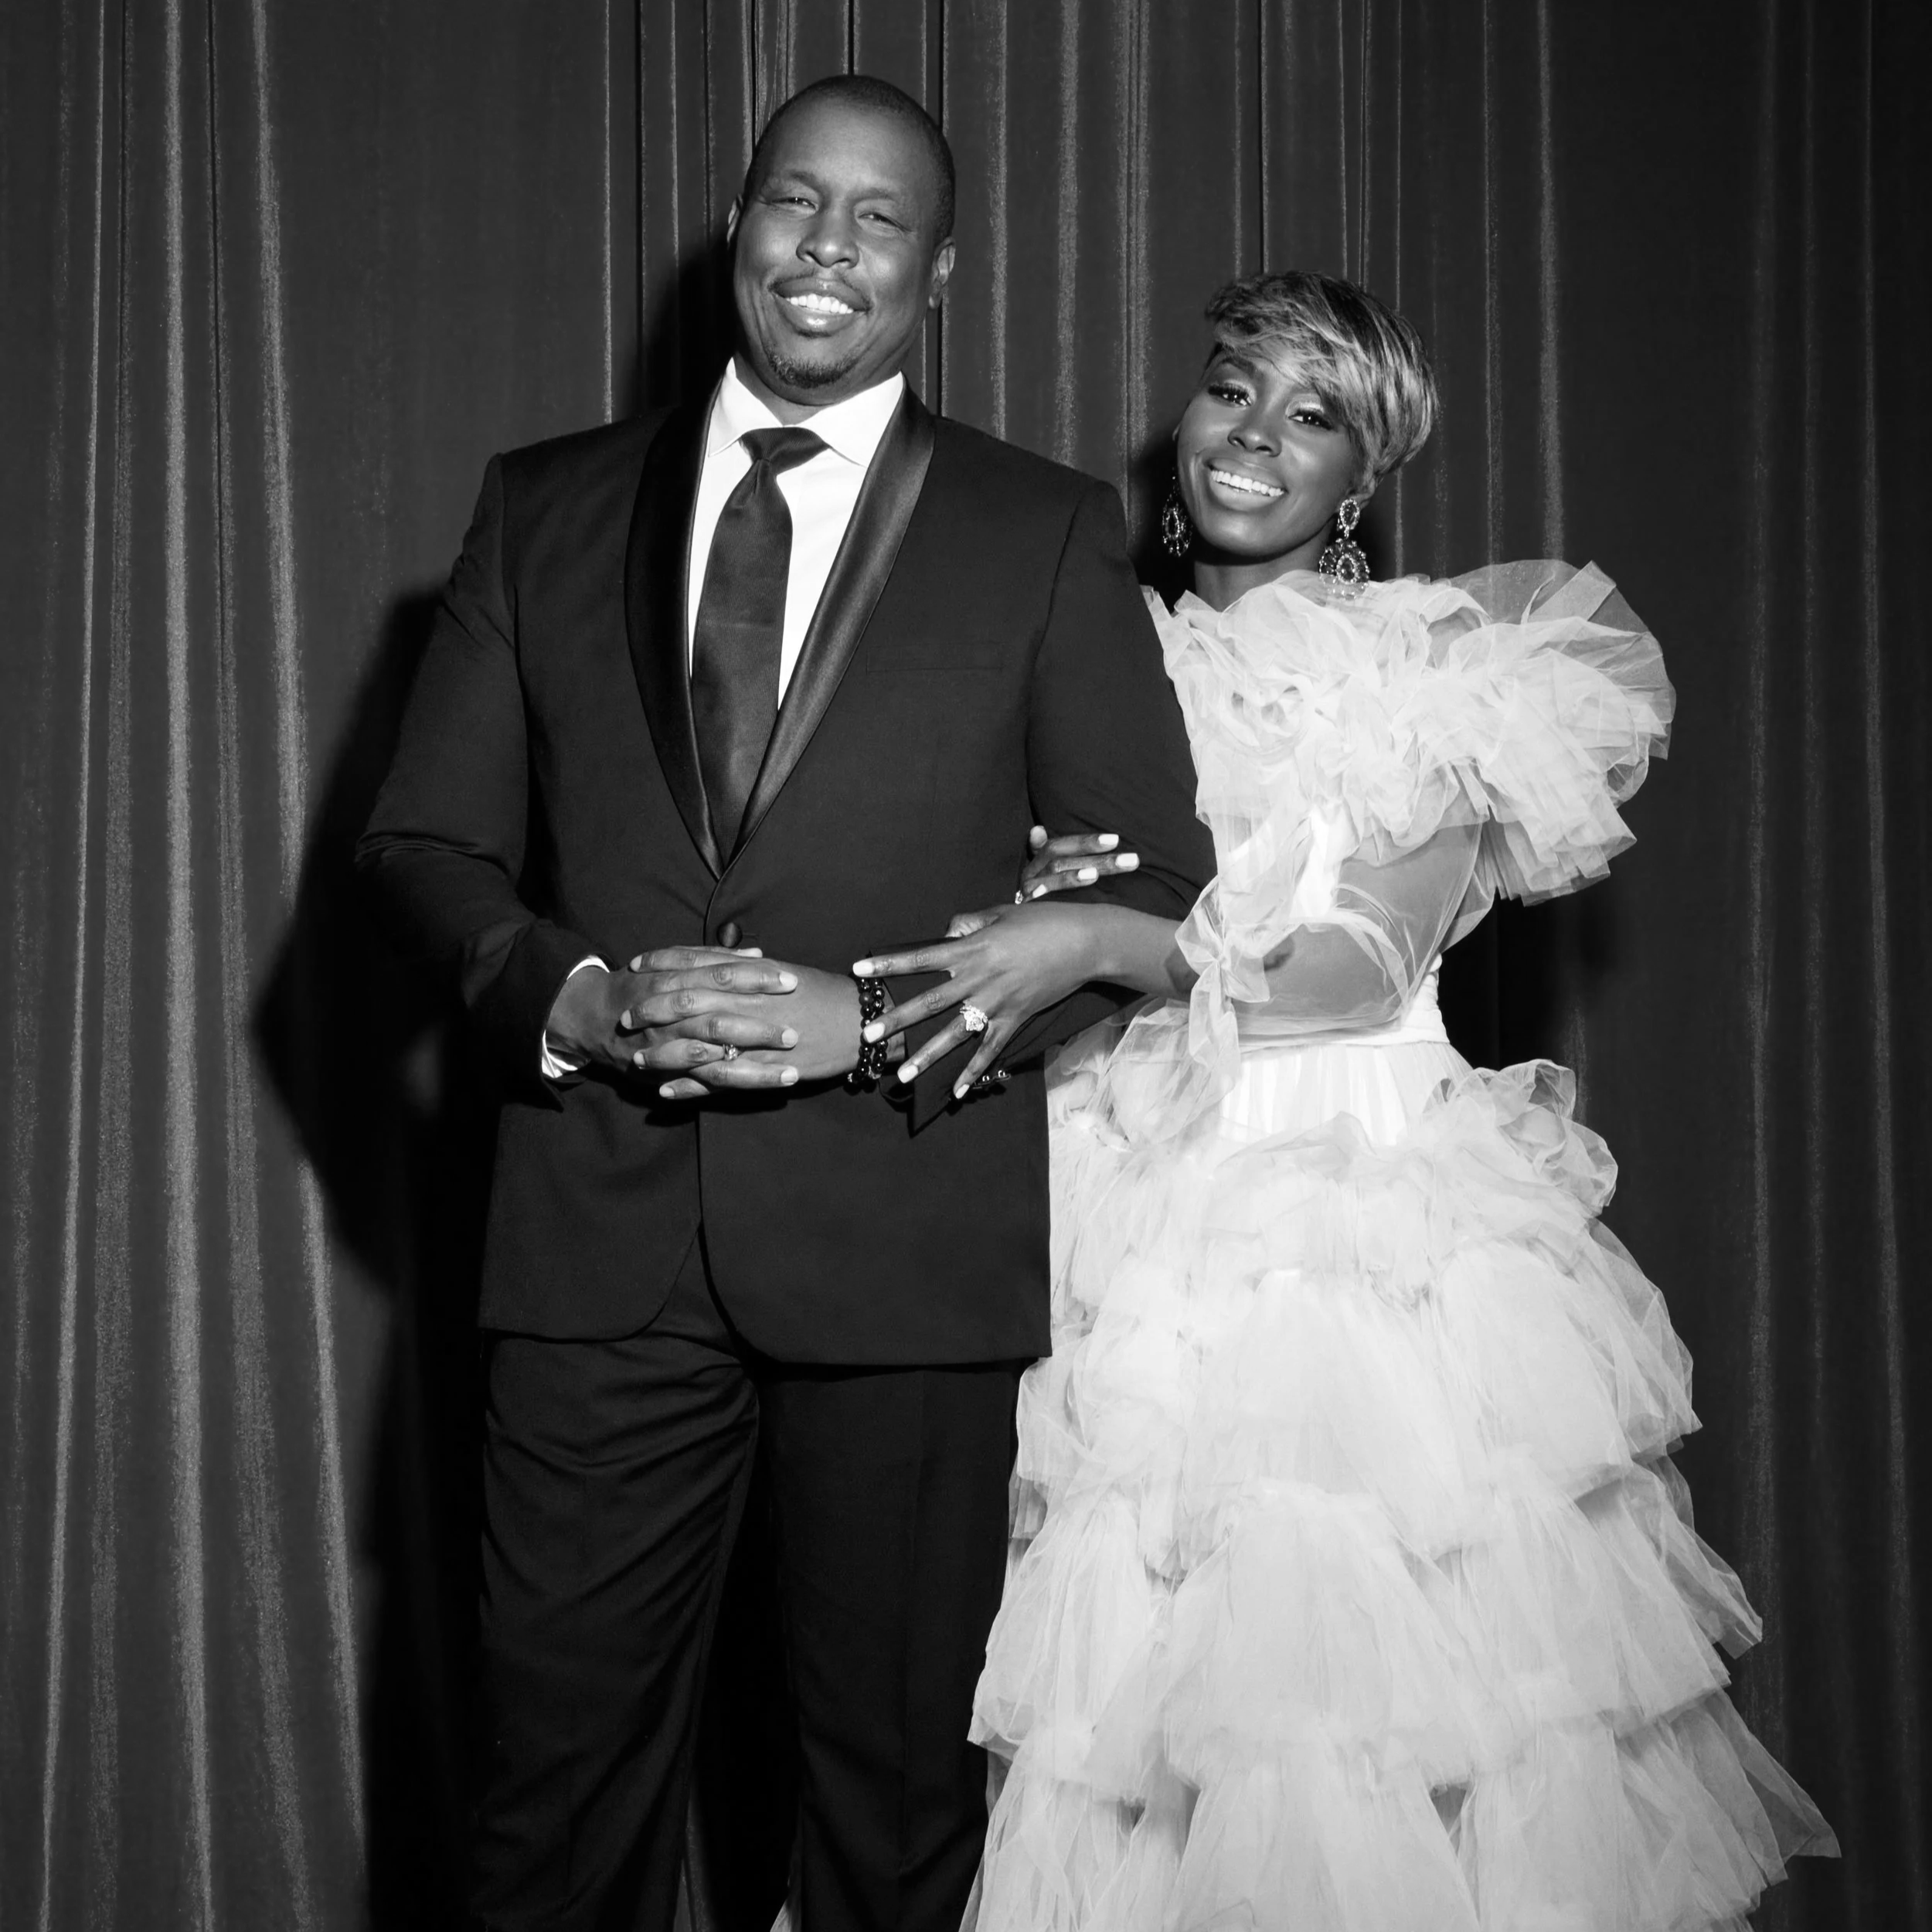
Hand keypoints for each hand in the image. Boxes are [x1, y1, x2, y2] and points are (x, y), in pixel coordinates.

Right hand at [544, 947, 806, 1096]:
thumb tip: (758, 952)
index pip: (722, 975)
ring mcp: (668, 1043)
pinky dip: (733, 1082)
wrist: (592, 1015)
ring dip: (754, 1062)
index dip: (756, 978)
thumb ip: (714, 958)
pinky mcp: (668, 1070)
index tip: (792, 979)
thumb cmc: (643, 985)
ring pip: (713, 1053)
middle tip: (796, 1030)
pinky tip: (765, 1088)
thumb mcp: (672, 963)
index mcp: (676, 978)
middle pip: (719, 1017)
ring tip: (793, 1068)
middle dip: (759, 1026)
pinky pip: (702, 1079)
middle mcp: (671, 1011)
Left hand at [651, 961, 861, 1101]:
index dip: (663, 963)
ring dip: (663, 1054)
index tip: (636, 965)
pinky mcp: (761, 1069)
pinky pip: (719, 1080)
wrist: (858, 1022)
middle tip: (625, 1015)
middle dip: (652, 1009)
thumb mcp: (783, 971)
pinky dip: (691, 1088)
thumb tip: (725, 954)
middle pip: (687, 1004)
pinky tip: (667, 1092)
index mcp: (750, 975)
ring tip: (636, 1060)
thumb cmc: (822, 994)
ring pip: (696, 1046)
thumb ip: (749, 965)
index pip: (696, 964)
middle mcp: (745, 1003)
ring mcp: (751, 1038)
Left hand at [852, 901, 1104, 1096]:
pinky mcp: (1015, 1019)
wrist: (1085, 943)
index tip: (860, 969)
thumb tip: (947, 931)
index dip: (889, 964)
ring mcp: (998, 1003)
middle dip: (897, 1019)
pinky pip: (990, 1050)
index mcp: (973, 949)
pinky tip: (957, 1091)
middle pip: (930, 1002)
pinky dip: (974, 1072)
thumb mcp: (1002, 914)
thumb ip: (970, 923)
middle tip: (868, 1033)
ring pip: (955, 1034)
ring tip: (903, 1076)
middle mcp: (980, 979)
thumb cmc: (1044, 921)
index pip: (921, 958)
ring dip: (928, 1056)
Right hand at [1014, 823, 1139, 900]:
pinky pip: (1038, 901)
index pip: (1062, 845)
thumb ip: (1046, 851)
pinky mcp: (1027, 910)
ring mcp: (1028, 891)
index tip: (1116, 840)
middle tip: (1131, 860)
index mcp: (1039, 861)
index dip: (1087, 842)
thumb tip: (1038, 829)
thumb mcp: (1044, 873)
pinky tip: (1065, 896)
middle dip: (1097, 860)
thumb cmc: (1039, 894)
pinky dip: (1048, 895)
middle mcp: (1032, 873)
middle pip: (1064, 861)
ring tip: (1096, 875)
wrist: (1012, 926)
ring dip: (1074, 876)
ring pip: (1054, 878)